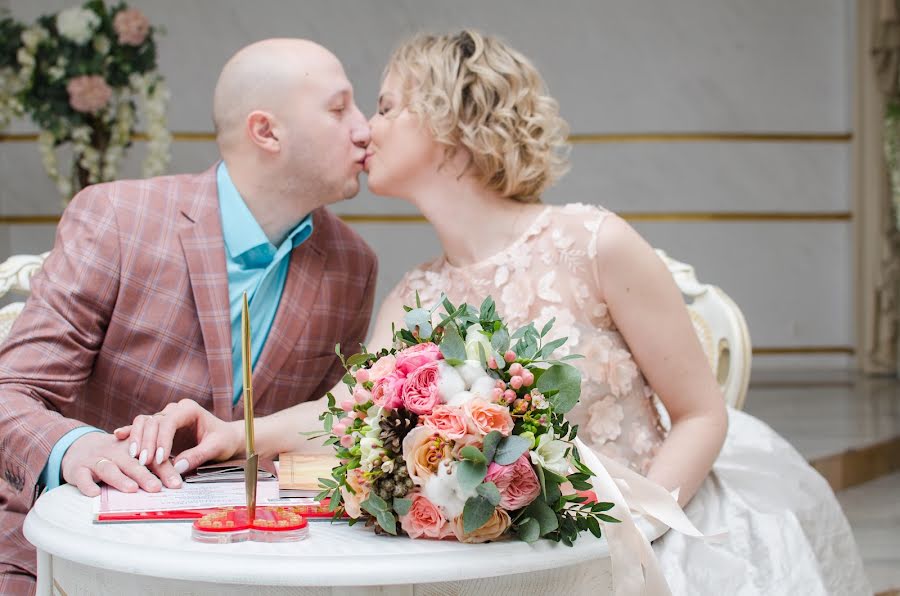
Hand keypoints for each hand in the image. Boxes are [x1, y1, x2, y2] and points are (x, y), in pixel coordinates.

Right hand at [61, 432, 174, 496]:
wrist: (79, 446)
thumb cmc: (116, 454)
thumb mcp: (135, 454)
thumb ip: (156, 466)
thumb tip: (177, 483)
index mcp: (133, 445)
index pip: (151, 454)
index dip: (164, 467)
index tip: (176, 483)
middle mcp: (115, 450)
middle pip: (131, 461)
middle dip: (144, 474)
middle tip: (156, 488)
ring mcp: (96, 458)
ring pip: (108, 467)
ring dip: (120, 478)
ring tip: (131, 489)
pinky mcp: (78, 468)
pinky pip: (82, 476)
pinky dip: (88, 485)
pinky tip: (95, 494)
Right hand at [113, 399, 242, 475]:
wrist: (224, 438)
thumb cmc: (223, 441)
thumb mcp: (216, 448)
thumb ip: (198, 455)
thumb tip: (177, 466)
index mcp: (189, 409)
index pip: (169, 421)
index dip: (161, 440)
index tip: (159, 460)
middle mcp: (174, 410)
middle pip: (153, 422)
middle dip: (147, 443)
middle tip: (144, 463)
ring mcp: (165, 417)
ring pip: (144, 423)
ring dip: (137, 439)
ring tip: (134, 457)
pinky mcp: (158, 427)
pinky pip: (141, 427)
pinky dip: (132, 432)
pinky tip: (119, 437)